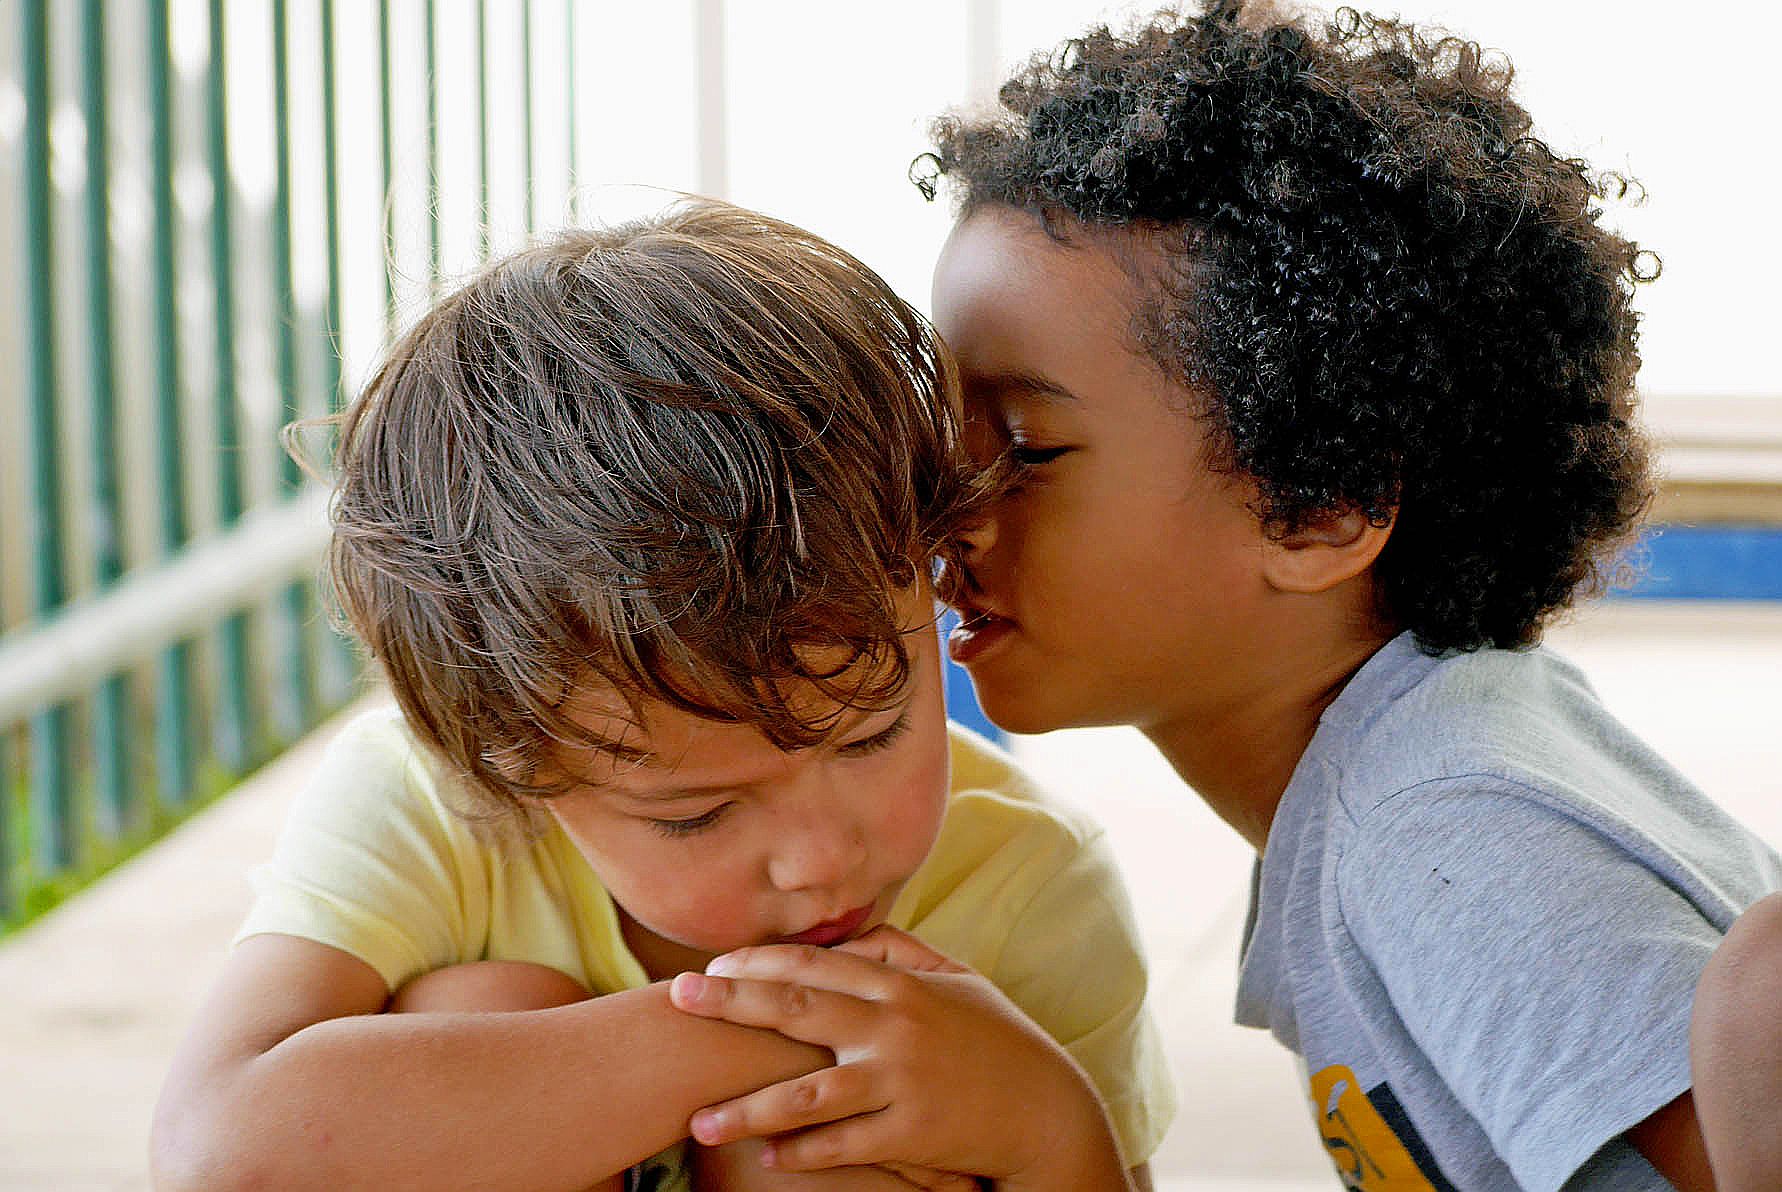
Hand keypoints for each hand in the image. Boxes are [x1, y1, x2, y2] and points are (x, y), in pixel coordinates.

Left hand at [667, 926, 1113, 1185]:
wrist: (1046, 1110)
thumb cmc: (997, 1040)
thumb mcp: (958, 980)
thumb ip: (902, 952)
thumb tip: (850, 935)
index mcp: (901, 986)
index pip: (815, 963)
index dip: (758, 961)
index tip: (712, 965)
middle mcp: (895, 1027)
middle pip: (797, 1009)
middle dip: (731, 1003)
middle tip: (677, 1000)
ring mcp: (900, 1082)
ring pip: (808, 1094)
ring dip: (748, 1109)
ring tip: (700, 1120)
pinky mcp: (909, 1133)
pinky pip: (842, 1145)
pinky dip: (802, 1151)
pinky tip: (767, 1156)